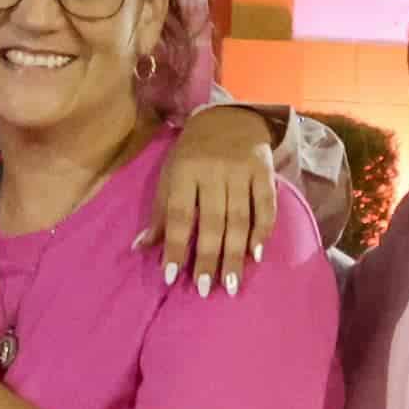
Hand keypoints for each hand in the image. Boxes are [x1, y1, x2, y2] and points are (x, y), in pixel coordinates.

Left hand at [145, 105, 279, 292]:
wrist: (228, 118)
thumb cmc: (191, 155)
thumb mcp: (170, 176)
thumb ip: (161, 213)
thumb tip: (141, 248)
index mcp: (184, 172)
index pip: (179, 215)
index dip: (176, 246)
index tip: (172, 277)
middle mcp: (213, 172)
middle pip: (212, 221)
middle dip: (209, 258)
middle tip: (207, 290)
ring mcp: (240, 171)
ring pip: (240, 218)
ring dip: (235, 254)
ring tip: (231, 284)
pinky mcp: (264, 172)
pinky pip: (266, 206)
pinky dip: (262, 231)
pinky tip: (255, 255)